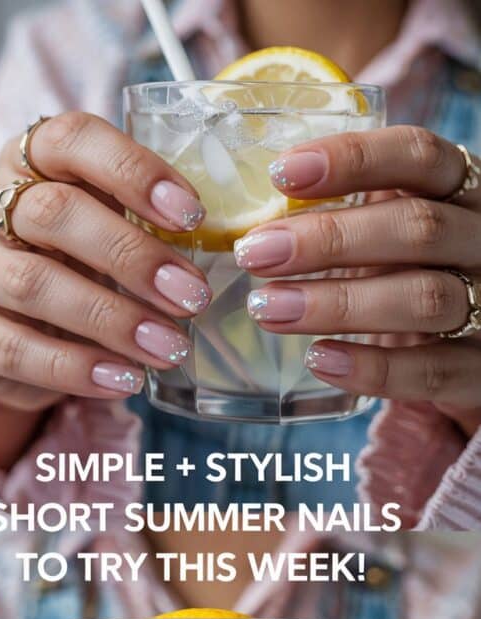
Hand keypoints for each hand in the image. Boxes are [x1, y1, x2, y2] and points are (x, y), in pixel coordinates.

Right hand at [0, 112, 208, 420]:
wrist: (16, 339)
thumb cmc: (77, 270)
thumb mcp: (109, 232)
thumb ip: (147, 225)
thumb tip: (225, 245)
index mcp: (29, 160)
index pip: (71, 139)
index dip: (132, 170)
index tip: (192, 214)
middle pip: (54, 214)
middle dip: (132, 256)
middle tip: (192, 296)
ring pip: (34, 284)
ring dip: (112, 318)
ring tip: (170, 347)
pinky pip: (17, 350)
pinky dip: (77, 368)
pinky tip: (124, 379)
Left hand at [236, 126, 480, 435]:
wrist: (476, 340)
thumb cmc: (416, 268)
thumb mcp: (395, 225)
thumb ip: (350, 211)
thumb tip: (253, 214)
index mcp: (463, 188)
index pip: (419, 156)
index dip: (354, 159)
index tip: (282, 173)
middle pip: (417, 229)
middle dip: (329, 240)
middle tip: (255, 253)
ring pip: (424, 298)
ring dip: (338, 304)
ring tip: (269, 308)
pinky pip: (433, 370)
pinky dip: (373, 367)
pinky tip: (319, 359)